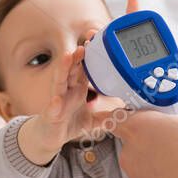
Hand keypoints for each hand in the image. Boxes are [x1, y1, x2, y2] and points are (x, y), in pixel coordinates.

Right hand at [19, 0, 141, 164]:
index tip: (97, 41)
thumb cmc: (69, 121)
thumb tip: (128, 113)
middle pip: (71, 69)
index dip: (89, 55)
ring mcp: (57, 100)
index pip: (83, 67)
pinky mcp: (51, 115)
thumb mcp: (94, 119)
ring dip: (63, 69)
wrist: (49, 136)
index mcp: (77, 87)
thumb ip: (109, 115)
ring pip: (59, 82)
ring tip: (68, 57)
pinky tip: (57, 100)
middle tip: (85, 43)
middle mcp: (66, 89)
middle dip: (77, 56)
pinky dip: (54, 104)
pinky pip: (53, 109)